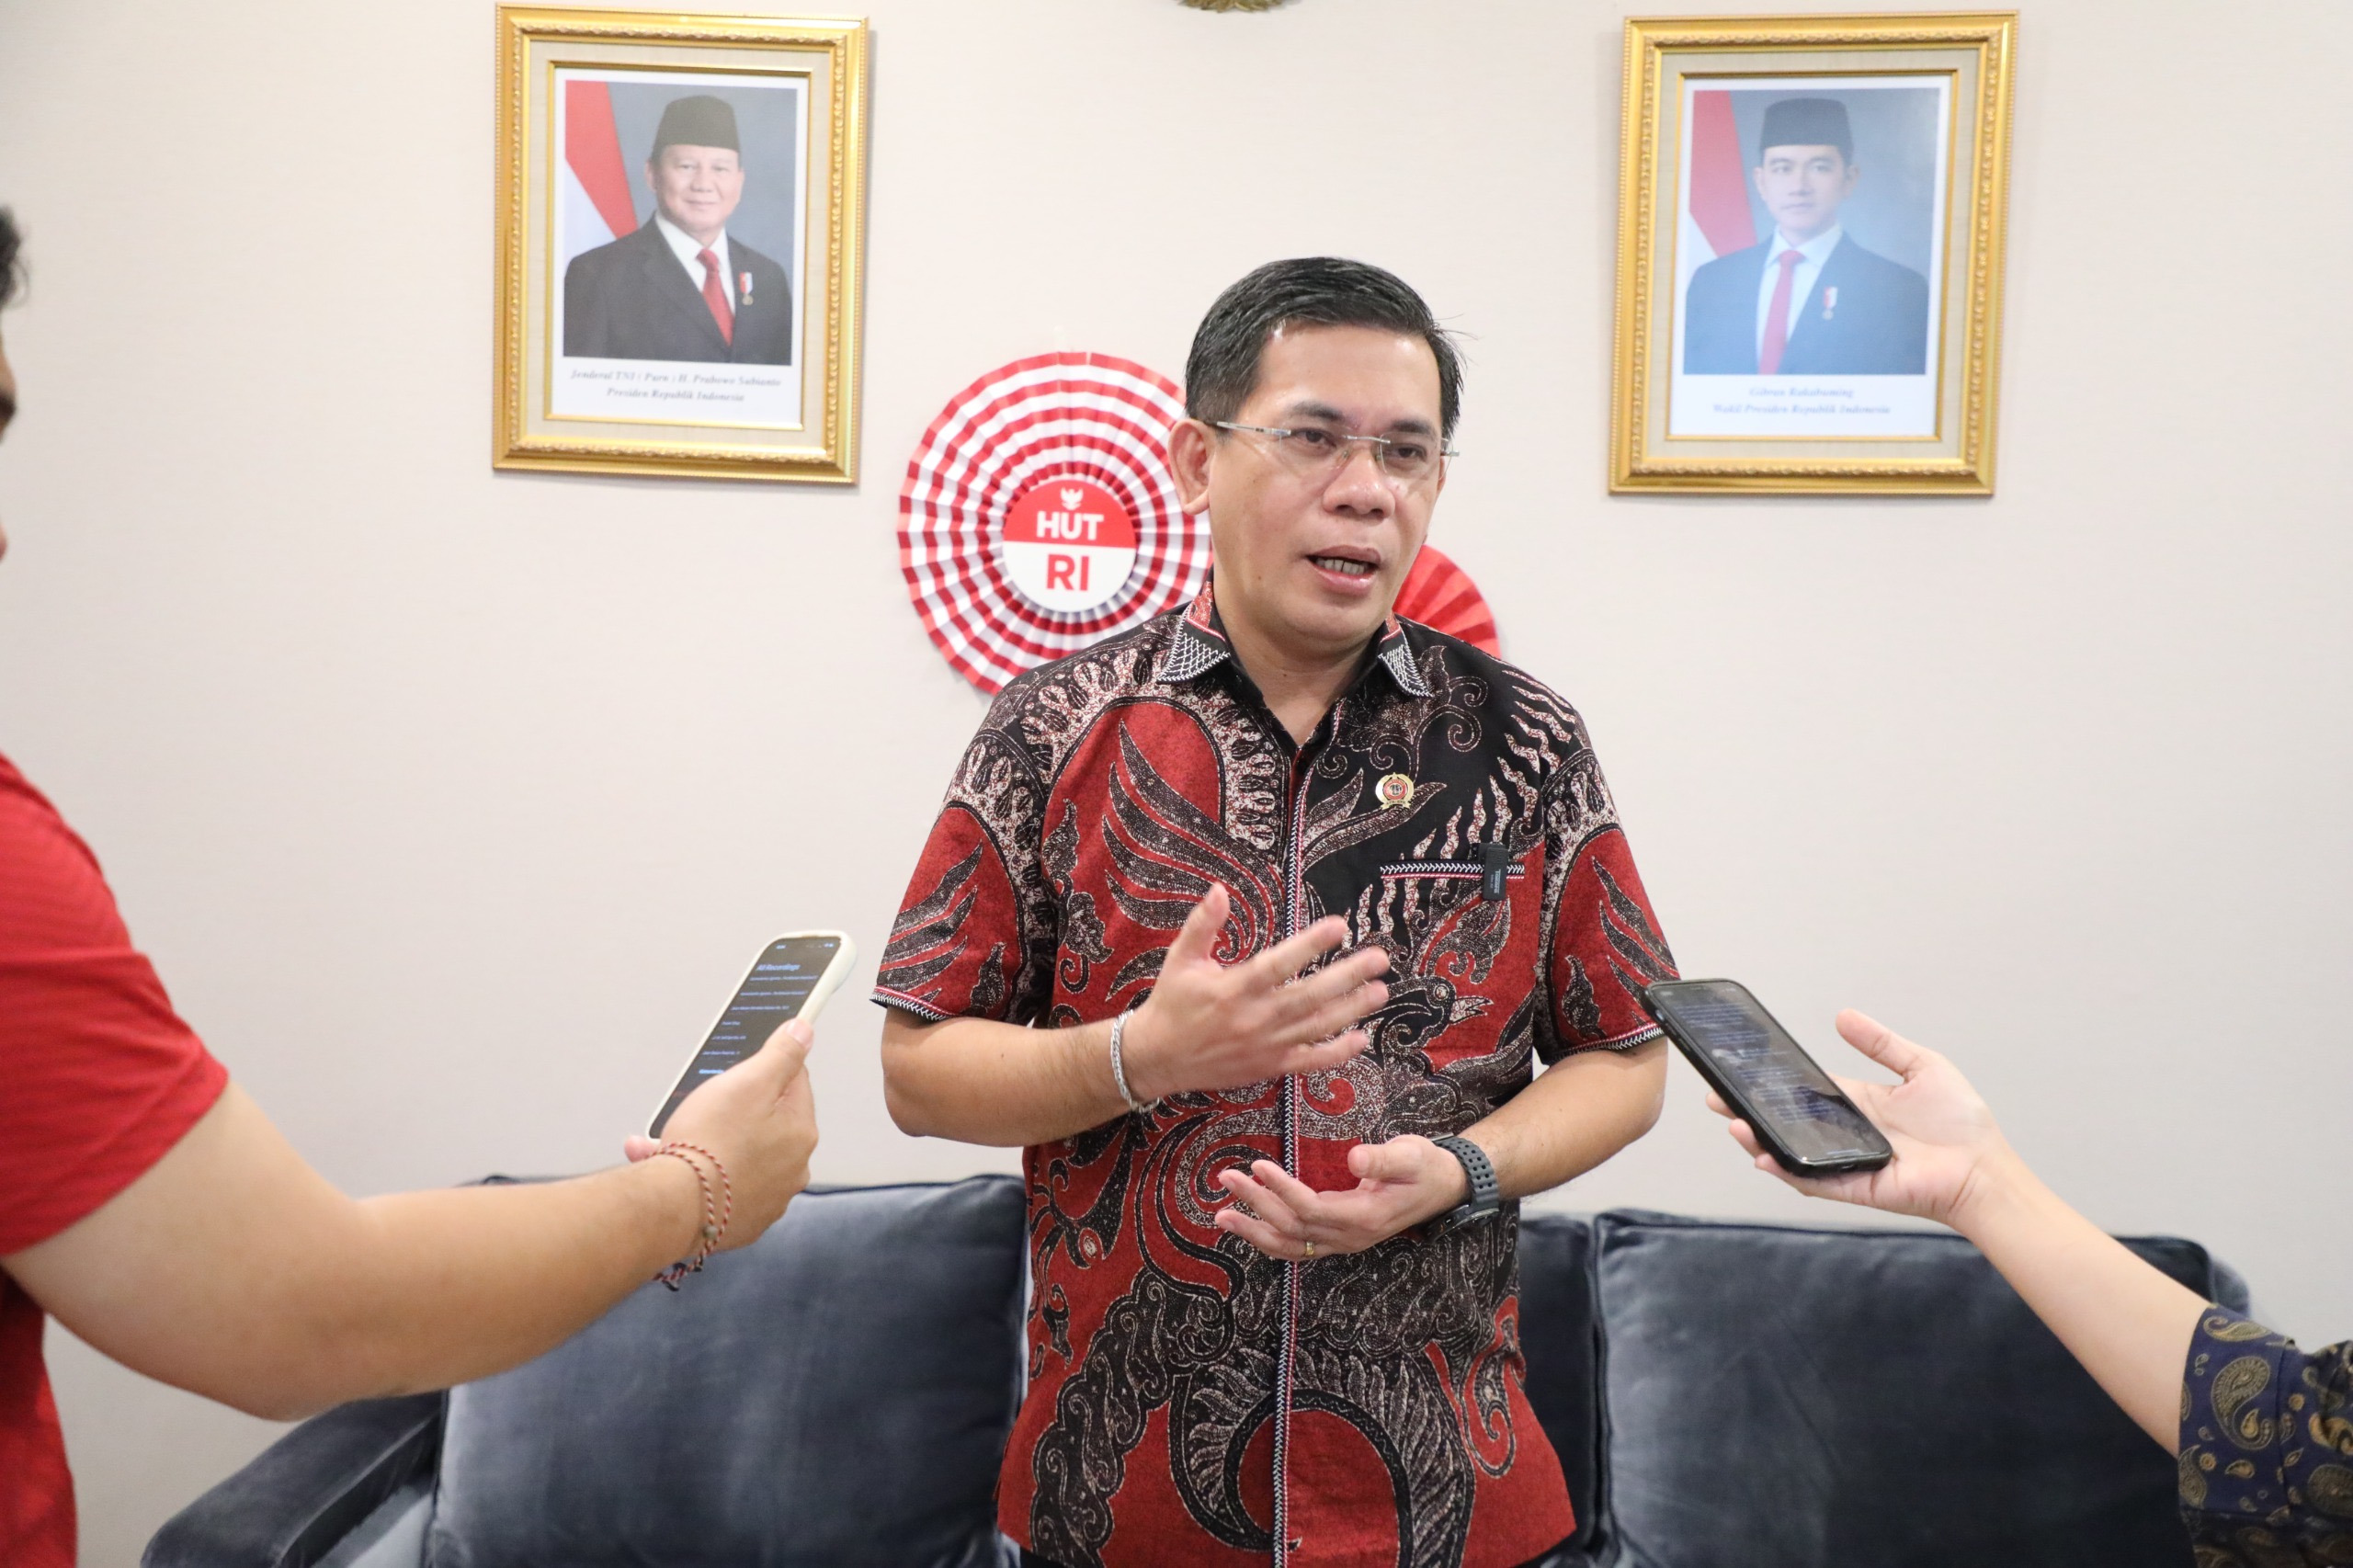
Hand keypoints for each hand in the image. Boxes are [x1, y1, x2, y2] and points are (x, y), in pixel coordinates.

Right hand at [624, 1018, 817, 1252]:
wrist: (673, 1208)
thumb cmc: (709, 1144)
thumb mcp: (747, 1082)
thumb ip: (781, 1055)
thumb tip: (804, 1032)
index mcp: (801, 1132)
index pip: (794, 1083)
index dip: (763, 1072)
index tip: (737, 1076)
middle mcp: (793, 1168)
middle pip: (764, 1121)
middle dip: (729, 1111)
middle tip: (698, 1109)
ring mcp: (767, 1197)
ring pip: (737, 1154)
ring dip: (706, 1144)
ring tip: (667, 1139)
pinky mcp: (740, 1220)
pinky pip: (721, 1186)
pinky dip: (697, 1175)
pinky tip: (667, 1163)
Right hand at [1121, 884, 1388, 1101]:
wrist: (1157, 1058)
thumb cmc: (1171, 1003)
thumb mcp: (1181, 958)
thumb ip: (1203, 924)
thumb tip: (1219, 889)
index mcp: (1234, 989)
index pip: (1279, 964)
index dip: (1311, 945)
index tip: (1339, 926)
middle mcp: (1254, 1019)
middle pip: (1309, 996)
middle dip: (1347, 977)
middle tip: (1379, 959)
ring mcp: (1265, 1046)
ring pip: (1316, 1027)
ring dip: (1351, 1010)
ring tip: (1379, 991)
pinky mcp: (1269, 1066)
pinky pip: (1309, 1062)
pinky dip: (1337, 1053)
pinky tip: (1361, 1039)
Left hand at [1211, 1136, 1469, 1259]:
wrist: (1443, 1186)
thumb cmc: (1424, 1165)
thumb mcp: (1410, 1153)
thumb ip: (1383, 1159)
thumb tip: (1355, 1158)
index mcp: (1365, 1216)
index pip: (1311, 1208)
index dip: (1282, 1190)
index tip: (1258, 1166)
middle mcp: (1350, 1237)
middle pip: (1292, 1228)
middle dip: (1256, 1204)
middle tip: (1227, 1177)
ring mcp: (1343, 1242)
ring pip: (1290, 1246)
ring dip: (1254, 1231)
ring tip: (1221, 1216)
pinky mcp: (1338, 1238)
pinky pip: (1297, 1248)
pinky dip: (1269, 1239)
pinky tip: (1248, 1227)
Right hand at [1706, 1009, 2015, 1229]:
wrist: (1983, 1169)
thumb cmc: (1962, 1122)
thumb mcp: (1922, 1066)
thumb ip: (1882, 1043)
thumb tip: (1842, 1016)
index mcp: (1857, 1104)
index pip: (1803, 1090)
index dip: (1772, 1081)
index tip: (1741, 1069)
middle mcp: (1844, 1133)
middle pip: (1786, 1121)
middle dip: (1748, 1110)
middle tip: (1717, 1097)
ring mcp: (1844, 1162)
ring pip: (1790, 1151)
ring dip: (1758, 1139)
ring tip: (1733, 1123)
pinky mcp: (1852, 1187)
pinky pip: (1810, 1180)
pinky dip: (1785, 1170)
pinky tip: (1763, 1155)